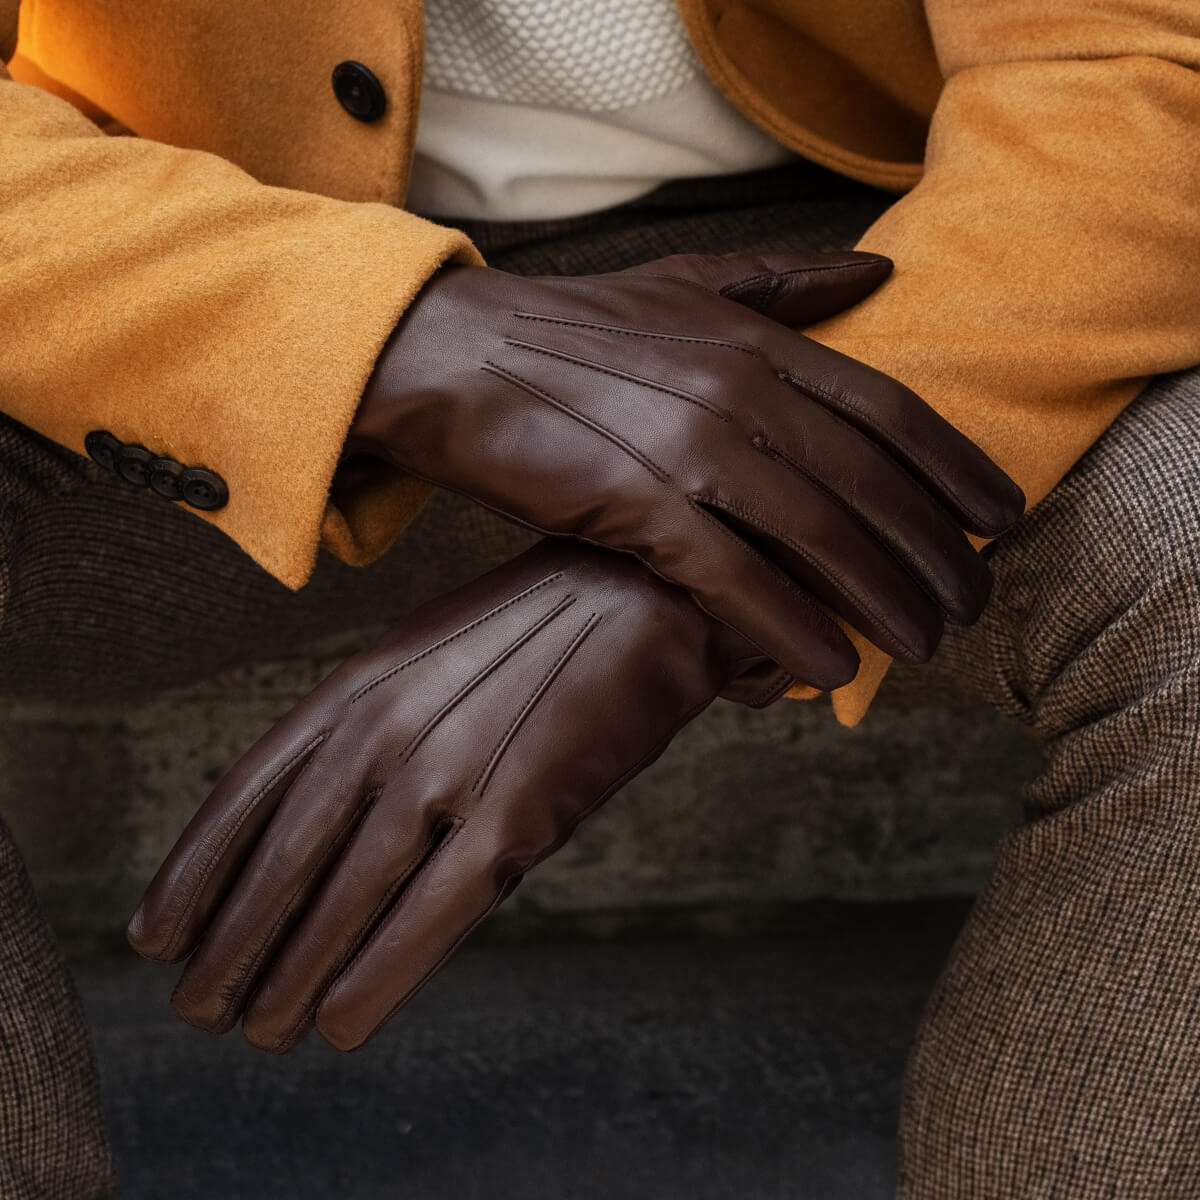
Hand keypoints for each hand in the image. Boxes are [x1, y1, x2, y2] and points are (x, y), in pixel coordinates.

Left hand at [127, 540, 781, 1051]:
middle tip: (197, 1008)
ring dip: (291, 975)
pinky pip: (432, 917)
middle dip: (231, 944)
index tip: (153, 936)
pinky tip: (341, 1023)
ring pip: (346, 898)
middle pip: (285, 858)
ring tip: (259, 1030)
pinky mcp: (521, 814)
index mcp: (361, 685)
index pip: (249, 792)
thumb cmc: (532, 637)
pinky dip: (379, 977)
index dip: (195, 872)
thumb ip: (369, 731)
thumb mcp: (427, 661)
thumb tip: (319, 826)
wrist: (644, 597)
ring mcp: (454, 770)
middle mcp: (390, 728)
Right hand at [343, 251, 1023, 687]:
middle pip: (870, 482)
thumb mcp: (684, 283)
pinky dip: (791, 625)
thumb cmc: (568, 330)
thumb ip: (783, 281)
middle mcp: (740, 388)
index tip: (1002, 518)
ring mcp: (691, 446)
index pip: (888, 409)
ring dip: (884, 598)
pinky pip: (737, 578)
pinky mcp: (638, 505)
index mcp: (757, 338)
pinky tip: (832, 667)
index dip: (955, 468)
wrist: (456, 356)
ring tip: (927, 646)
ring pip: (819, 535)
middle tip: (977, 604)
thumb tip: (876, 271)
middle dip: (936, 551)